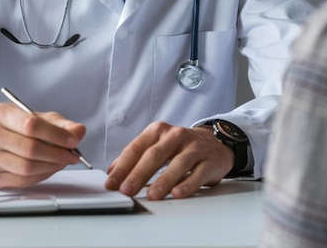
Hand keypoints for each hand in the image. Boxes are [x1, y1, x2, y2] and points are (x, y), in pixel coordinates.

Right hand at [0, 103, 85, 189]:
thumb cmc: (15, 128)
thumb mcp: (37, 118)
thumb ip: (61, 124)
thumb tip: (79, 131)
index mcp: (0, 113)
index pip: (31, 125)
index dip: (56, 134)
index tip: (72, 140)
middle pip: (30, 148)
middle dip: (57, 154)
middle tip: (72, 155)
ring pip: (27, 167)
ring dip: (51, 167)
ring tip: (62, 161)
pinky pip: (22, 181)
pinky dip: (41, 176)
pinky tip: (48, 168)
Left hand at [104, 122, 233, 199]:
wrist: (215, 142)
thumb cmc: (181, 146)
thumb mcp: (157, 145)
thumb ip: (136, 157)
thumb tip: (113, 171)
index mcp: (158, 131)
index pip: (136, 148)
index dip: (122, 166)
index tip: (111, 182)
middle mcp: (175, 136)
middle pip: (154, 155)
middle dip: (138, 174)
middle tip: (126, 190)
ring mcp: (193, 148)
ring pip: (177, 163)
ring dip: (163, 181)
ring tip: (152, 196)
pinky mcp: (209, 161)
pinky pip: (197, 173)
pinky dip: (187, 184)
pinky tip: (177, 194)